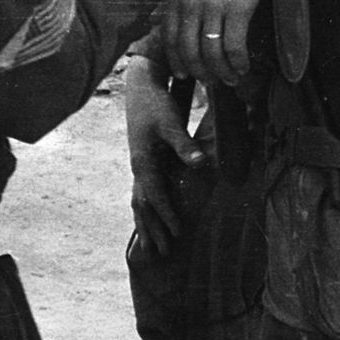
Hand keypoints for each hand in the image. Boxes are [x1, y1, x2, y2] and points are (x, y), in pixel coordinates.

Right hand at [124, 57, 206, 256]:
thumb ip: (185, 145)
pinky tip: (148, 217)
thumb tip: (200, 163)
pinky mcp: (142, 159)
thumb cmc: (157, 104)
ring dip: (146, 223)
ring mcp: (138, 164)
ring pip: (139, 201)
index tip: (178, 233)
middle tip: (162, 253)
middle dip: (153, 229)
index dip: (167, 215)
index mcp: (144, 162)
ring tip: (149, 246)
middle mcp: (138, 166)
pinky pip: (141, 191)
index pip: (156, 196)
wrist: (140, 86)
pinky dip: (145, 209)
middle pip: (143, 206)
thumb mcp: (172, 122)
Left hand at [160, 0, 274, 87]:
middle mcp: (189, 4)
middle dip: (199, 72)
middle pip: (188, 51)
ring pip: (210, 54)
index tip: (184, 72)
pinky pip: (233, 46)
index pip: (169, 37)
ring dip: (220, 73)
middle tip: (210, 81)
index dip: (177, 59)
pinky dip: (238, 63)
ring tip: (230, 79)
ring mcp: (212, 6)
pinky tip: (243, 67)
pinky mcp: (238, 7)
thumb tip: (181, 3)